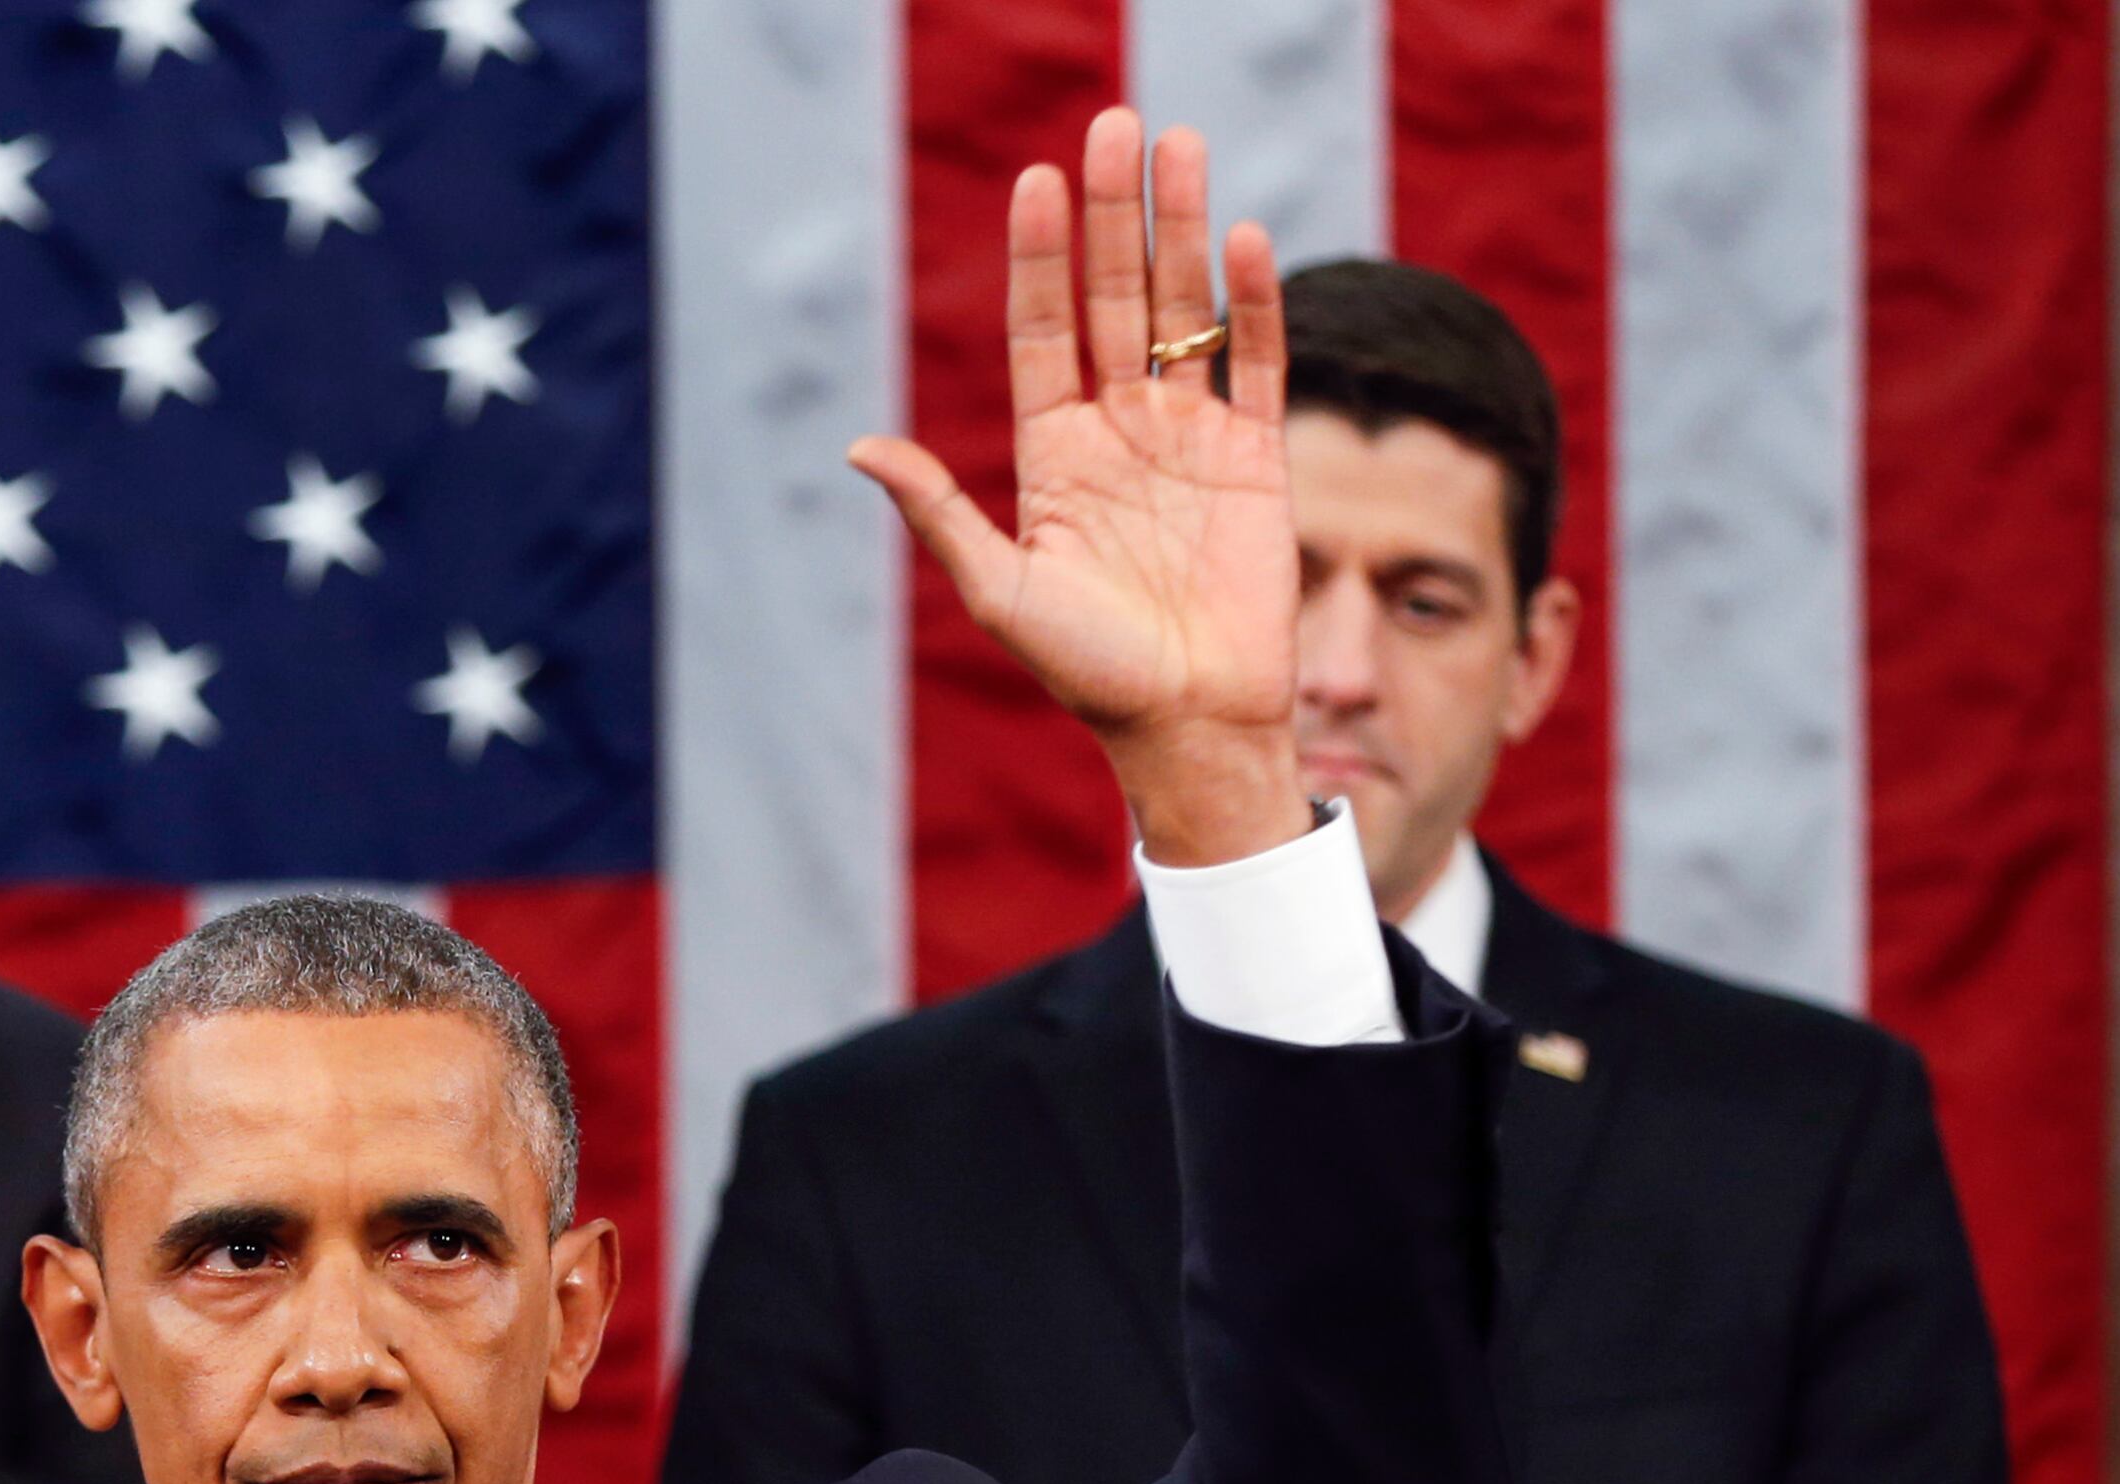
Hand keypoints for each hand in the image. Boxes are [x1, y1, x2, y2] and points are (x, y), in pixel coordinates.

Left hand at [848, 108, 1305, 864]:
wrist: (1189, 725)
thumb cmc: (1088, 673)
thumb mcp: (1001, 591)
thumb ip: (941, 515)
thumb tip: (862, 449)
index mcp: (1054, 455)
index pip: (1044, 330)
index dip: (1042, 256)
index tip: (1038, 179)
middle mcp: (1120, 432)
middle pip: (1115, 298)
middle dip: (1115, 213)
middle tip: (1117, 123)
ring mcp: (1190, 441)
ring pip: (1185, 313)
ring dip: (1183, 230)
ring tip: (1180, 145)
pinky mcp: (1258, 464)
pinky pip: (1256, 368)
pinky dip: (1251, 307)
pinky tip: (1241, 240)